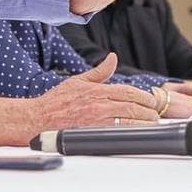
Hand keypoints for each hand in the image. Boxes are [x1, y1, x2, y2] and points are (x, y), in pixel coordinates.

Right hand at [33, 54, 158, 130]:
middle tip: (155, 114)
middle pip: (132, 106)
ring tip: (151, 124)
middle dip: (148, 111)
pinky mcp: (91, 134)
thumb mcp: (79, 81)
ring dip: (143, 123)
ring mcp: (96, 120)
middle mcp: (98, 105)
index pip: (129, 92)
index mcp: (97, 91)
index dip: (144, 97)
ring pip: (128, 121)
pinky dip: (130, 133)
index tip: (151, 101)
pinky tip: (137, 134)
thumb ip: (99, 71)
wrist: (36, 119)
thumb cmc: (55, 101)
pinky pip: (117, 134)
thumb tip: (112, 58)